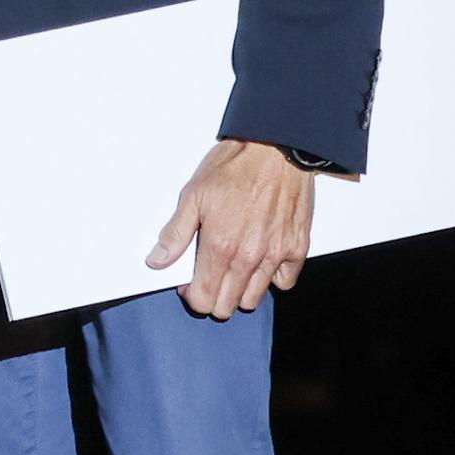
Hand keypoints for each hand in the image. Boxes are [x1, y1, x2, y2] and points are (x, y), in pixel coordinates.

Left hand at [151, 138, 315, 315]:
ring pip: (254, 299)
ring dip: (240, 291)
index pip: (203, 300)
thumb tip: (157, 260)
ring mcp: (275, 254)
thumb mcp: (194, 195)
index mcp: (220, 246)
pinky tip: (262, 261)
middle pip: (227, 306)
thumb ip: (175, 233)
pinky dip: (272, 278)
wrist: (276, 149)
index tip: (191, 282)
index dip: (193, 295)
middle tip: (211, 276)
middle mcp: (248, 257)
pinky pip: (284, 281)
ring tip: (234, 270)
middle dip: (214, 298)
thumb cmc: (234, 167)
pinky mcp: (297, 248)